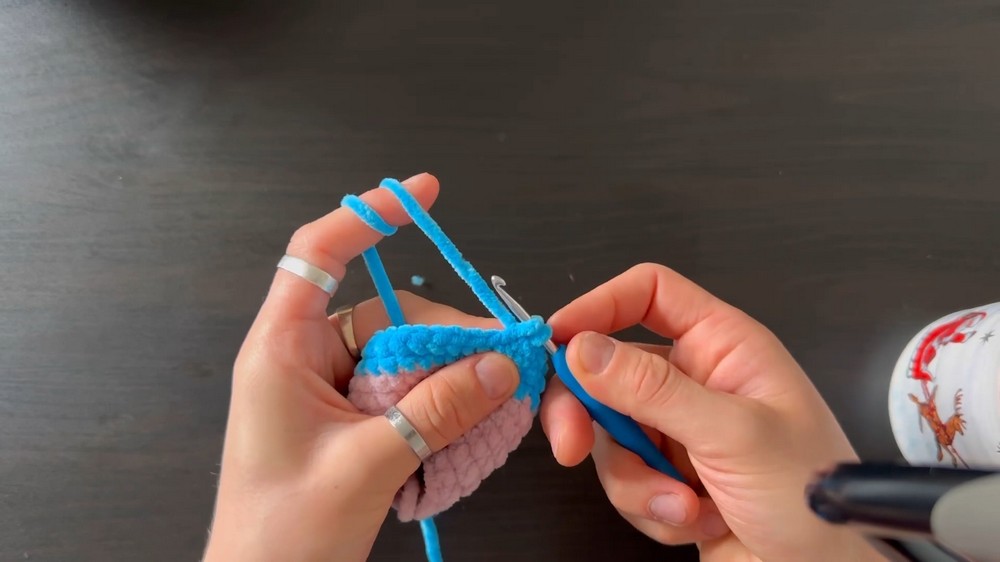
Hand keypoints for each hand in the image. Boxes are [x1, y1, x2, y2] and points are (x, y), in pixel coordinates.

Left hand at [204, 174, 517, 561]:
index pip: (318, 253)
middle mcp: (301, 359)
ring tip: (489, 402)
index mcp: (281, 350)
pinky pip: (399, 390)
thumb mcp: (368, 464)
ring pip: (400, 356)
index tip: (424, 194)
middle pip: (384, 314)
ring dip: (445, 375)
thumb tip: (500, 365)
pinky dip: (435, 402)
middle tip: (503, 359)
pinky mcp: (344, 419)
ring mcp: (324, 390)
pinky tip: (463, 423)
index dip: (369, 214)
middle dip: (445, 334)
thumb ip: (438, 410)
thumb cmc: (281, 534)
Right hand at [540, 264, 884, 561]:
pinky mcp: (669, 481)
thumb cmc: (813, 496)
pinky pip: (626, 483)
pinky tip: (700, 523)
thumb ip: (653, 390)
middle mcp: (697, 383)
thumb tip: (582, 349)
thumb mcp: (733, 434)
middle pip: (608, 371)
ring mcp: (680, 434)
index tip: (556, 341)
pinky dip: (653, 511)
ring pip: (611, 437)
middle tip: (571, 444)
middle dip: (588, 414)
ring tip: (685, 505)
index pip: (649, 295)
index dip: (598, 306)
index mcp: (723, 346)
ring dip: (637, 481)